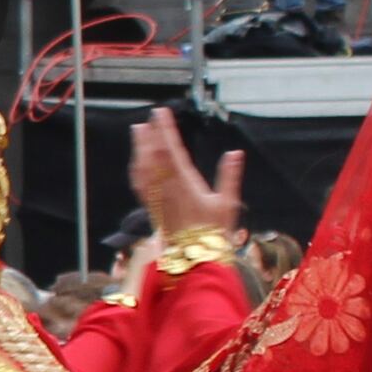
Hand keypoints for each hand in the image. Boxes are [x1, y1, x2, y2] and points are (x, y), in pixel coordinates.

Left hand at [128, 109, 244, 242]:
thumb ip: (230, 176)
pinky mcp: (151, 207)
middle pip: (154, 156)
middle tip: (150, 116)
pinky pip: (140, 183)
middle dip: (151, 134)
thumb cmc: (214, 232)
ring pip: (143, 168)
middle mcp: (167, 189)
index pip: (171, 151)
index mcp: (186, 184)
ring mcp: (157, 198)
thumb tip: (235, 153)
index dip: (165, 130)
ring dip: (140, 147)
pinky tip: (137, 159)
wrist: (194, 258)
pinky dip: (136, 167)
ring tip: (139, 129)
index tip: (161, 113)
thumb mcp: (227, 204)